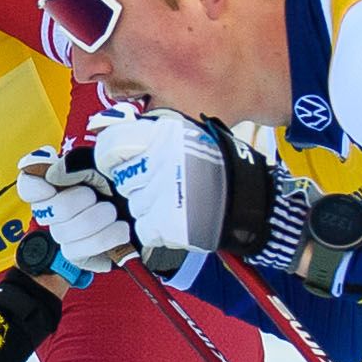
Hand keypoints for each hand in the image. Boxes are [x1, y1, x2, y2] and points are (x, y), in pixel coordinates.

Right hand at [19, 146, 135, 273]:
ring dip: (97, 219)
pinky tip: (119, 231)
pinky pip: (78, 250)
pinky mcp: (77, 255)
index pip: (28, 186)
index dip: (35, 186)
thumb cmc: (123, 187)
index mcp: (57, 184)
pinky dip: (105, 238)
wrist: (147, 212)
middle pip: (50, 210)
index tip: (51, 184)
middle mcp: (55, 211)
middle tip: (97, 196)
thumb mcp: (103, 166)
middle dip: (79, 200)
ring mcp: (64, 234)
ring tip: (113, 213)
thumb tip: (54, 173)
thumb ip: (77, 163)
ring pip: (65, 232)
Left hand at [85, 104, 243, 272]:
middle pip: (123, 178)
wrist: (250, 200)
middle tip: (165, 183)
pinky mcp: (165, 223)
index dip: (112, 157)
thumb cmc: (222, 168)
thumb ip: (153, 137)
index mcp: (163, 134)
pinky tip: (176, 217)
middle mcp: (158, 161)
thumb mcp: (188, 135)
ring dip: (149, 206)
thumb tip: (118, 146)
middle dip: (138, 183)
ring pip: (135, 204)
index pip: (111, 145)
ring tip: (177, 200)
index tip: (117, 163)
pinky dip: (157, 228)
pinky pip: (144, 227)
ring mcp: (160, 194)